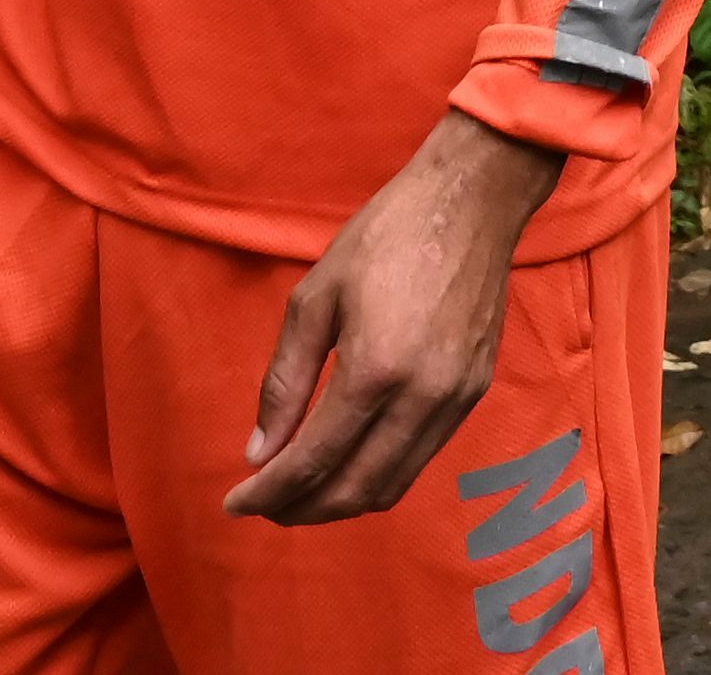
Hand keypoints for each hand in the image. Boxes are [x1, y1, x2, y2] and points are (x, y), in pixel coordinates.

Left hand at [226, 109, 563, 525]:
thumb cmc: (385, 237)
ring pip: (392, 485)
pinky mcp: (474, 392)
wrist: (471, 202)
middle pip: (355, 489)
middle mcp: (422, 397)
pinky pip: (420, 458)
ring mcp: (455, 399)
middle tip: (264, 505)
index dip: (269, 491)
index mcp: (375, 369)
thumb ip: (285, 380)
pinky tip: (349, 460)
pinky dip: (378, 475)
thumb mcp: (315, 297)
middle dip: (302, 509)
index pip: (313, 460)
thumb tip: (260, 450)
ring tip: (300, 494)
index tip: (235, 503)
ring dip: (341, 502)